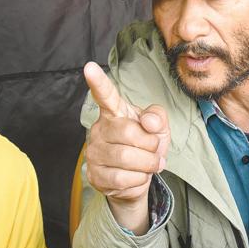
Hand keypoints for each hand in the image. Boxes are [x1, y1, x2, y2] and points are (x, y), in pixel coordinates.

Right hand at [83, 62, 170, 234]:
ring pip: (126, 158)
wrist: (137, 180)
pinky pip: (122, 178)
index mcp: (114, 112)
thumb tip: (148, 121)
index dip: (98, 82)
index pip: (106, 95)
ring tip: (150, 164)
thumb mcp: (159, 129)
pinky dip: (138, 180)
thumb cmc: (146, 147)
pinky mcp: (95, 174)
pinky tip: (137, 176)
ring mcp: (94, 152)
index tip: (89, 67)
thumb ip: (158, 118)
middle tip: (154, 151)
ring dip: (147, 165)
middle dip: (150, 146)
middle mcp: (100, 129)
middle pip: (128, 133)